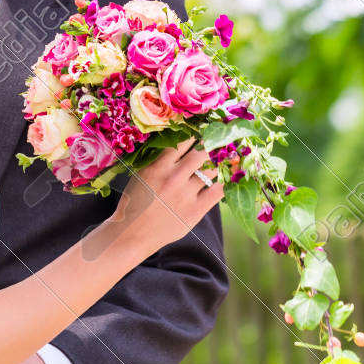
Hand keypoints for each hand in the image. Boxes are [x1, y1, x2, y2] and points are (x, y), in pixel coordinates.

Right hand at [113, 137, 224, 253]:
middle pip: (202, 152)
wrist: (132, 234)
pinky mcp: (196, 210)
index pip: (183, 142)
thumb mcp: (141, 176)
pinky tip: (230, 177)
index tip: (204, 130)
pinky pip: (219, 191)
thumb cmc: (135, 204)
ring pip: (212, 170)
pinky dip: (226, 182)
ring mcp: (186, 194)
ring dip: (221, 162)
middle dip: (213, 145)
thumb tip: (181, 145)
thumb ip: (159, 162)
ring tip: (227, 157)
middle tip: (220, 141)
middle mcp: (173, 178)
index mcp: (158, 167)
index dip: (196, 134)